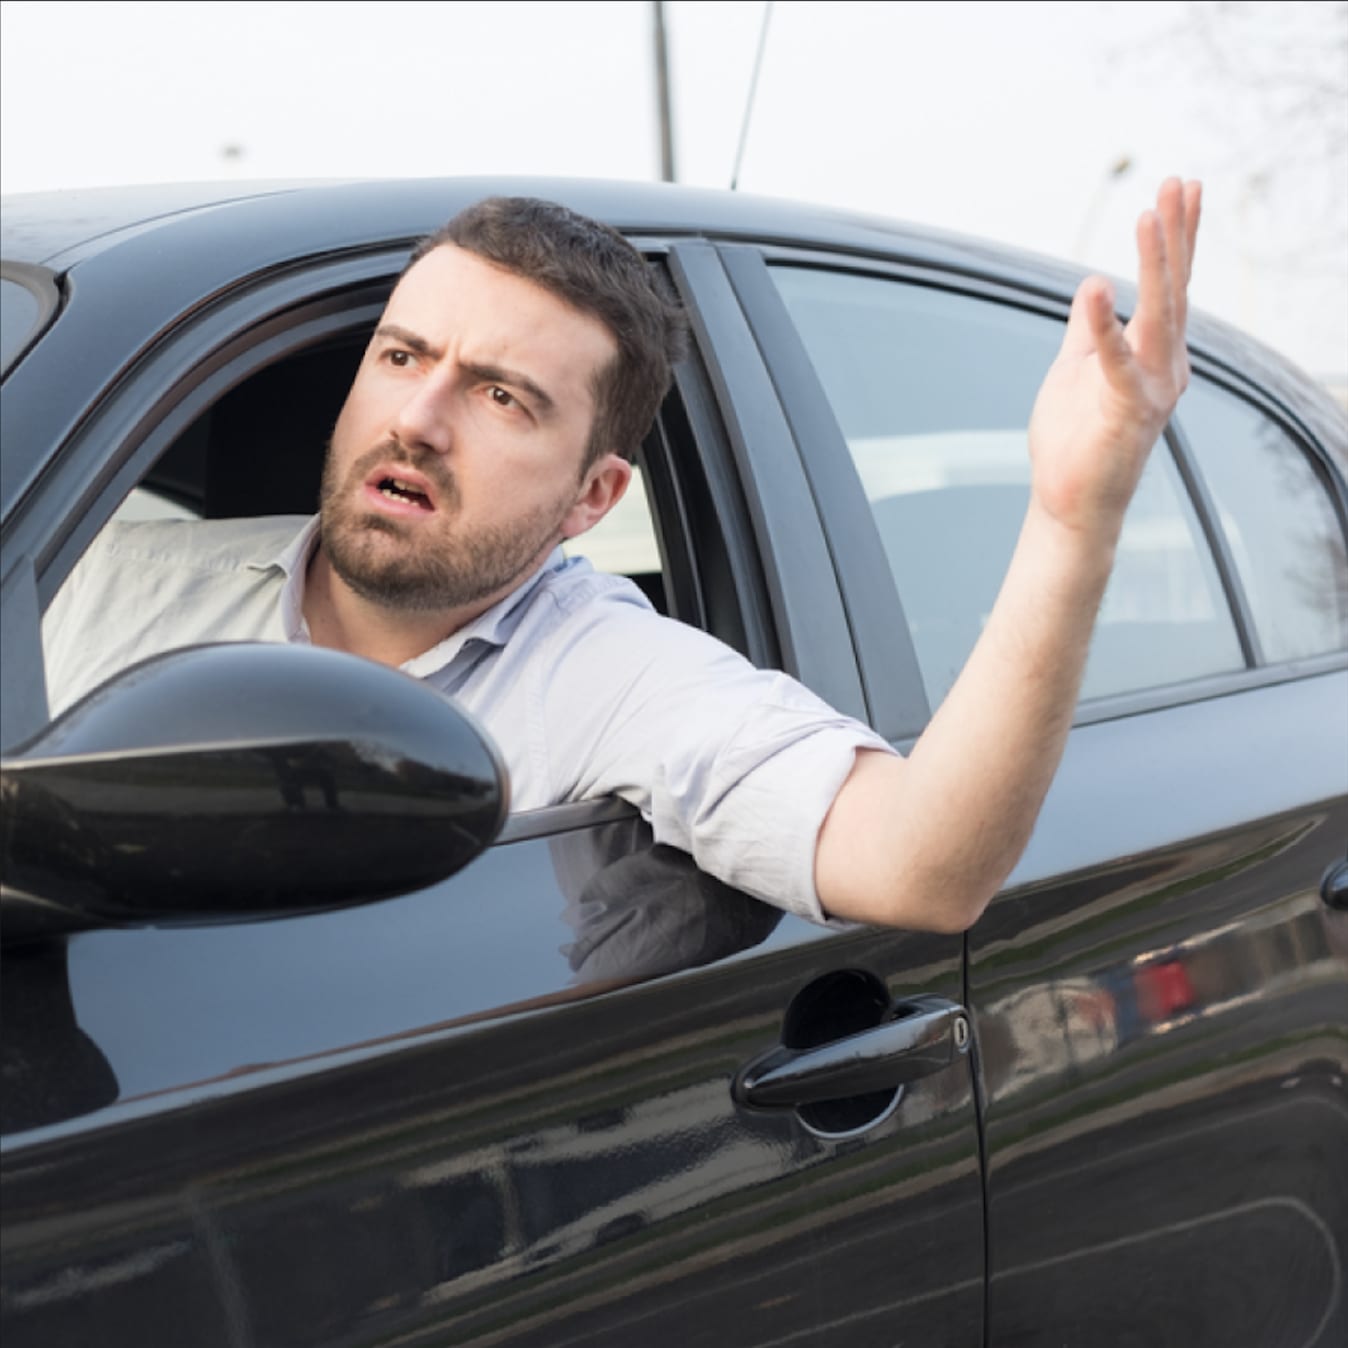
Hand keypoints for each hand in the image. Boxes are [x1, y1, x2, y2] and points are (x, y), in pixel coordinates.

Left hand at [1028, 178, 1201, 542]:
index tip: (1180, 190)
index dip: (1175, 239)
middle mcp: (1167, 367)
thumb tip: (1092, 285)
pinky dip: (1104, 326)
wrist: (1070, 503)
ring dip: (1155, 262)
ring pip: (1159, 314)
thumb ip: (1087, 328)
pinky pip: (1115, 362)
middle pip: (1174, 289)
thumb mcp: (1077, 368)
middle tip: (1180, 181)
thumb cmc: (1076, 440)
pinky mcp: (1127, 411)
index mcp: (1156, 355)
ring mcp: (1153, 389)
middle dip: (1176, 234)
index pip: (1169, 288)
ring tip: (1151, 213)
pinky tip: (1097, 289)